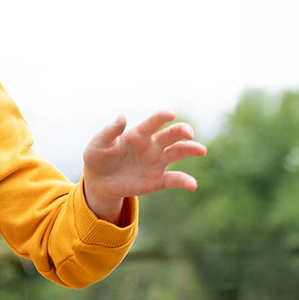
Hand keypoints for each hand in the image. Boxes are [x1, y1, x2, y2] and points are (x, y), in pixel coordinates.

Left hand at [82, 111, 206, 221]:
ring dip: (191, 149)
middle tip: (189, 133)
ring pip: (179, 152)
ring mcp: (157, 162)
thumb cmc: (98, 157)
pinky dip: (185, 181)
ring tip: (201, 150)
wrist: (98, 181)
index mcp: (138, 134)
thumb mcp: (97, 144)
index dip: (162, 116)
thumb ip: (109, 131)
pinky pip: (174, 179)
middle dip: (182, 131)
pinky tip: (192, 185)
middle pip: (171, 135)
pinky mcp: (157, 180)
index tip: (171, 114)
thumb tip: (122, 116)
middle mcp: (152, 145)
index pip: (154, 122)